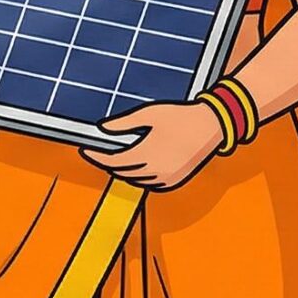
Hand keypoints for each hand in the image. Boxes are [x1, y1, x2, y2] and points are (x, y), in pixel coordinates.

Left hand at [81, 100, 223, 190]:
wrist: (212, 125)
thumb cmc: (181, 116)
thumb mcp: (149, 114)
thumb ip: (123, 123)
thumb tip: (102, 128)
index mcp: (148, 154)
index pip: (113, 161)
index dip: (96, 156)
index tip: (86, 149)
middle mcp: (156, 170)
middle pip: (121, 172)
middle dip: (107, 162)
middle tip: (97, 152)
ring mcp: (166, 178)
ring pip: (134, 180)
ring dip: (122, 170)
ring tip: (113, 157)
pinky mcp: (175, 180)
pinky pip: (149, 184)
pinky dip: (137, 177)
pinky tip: (133, 166)